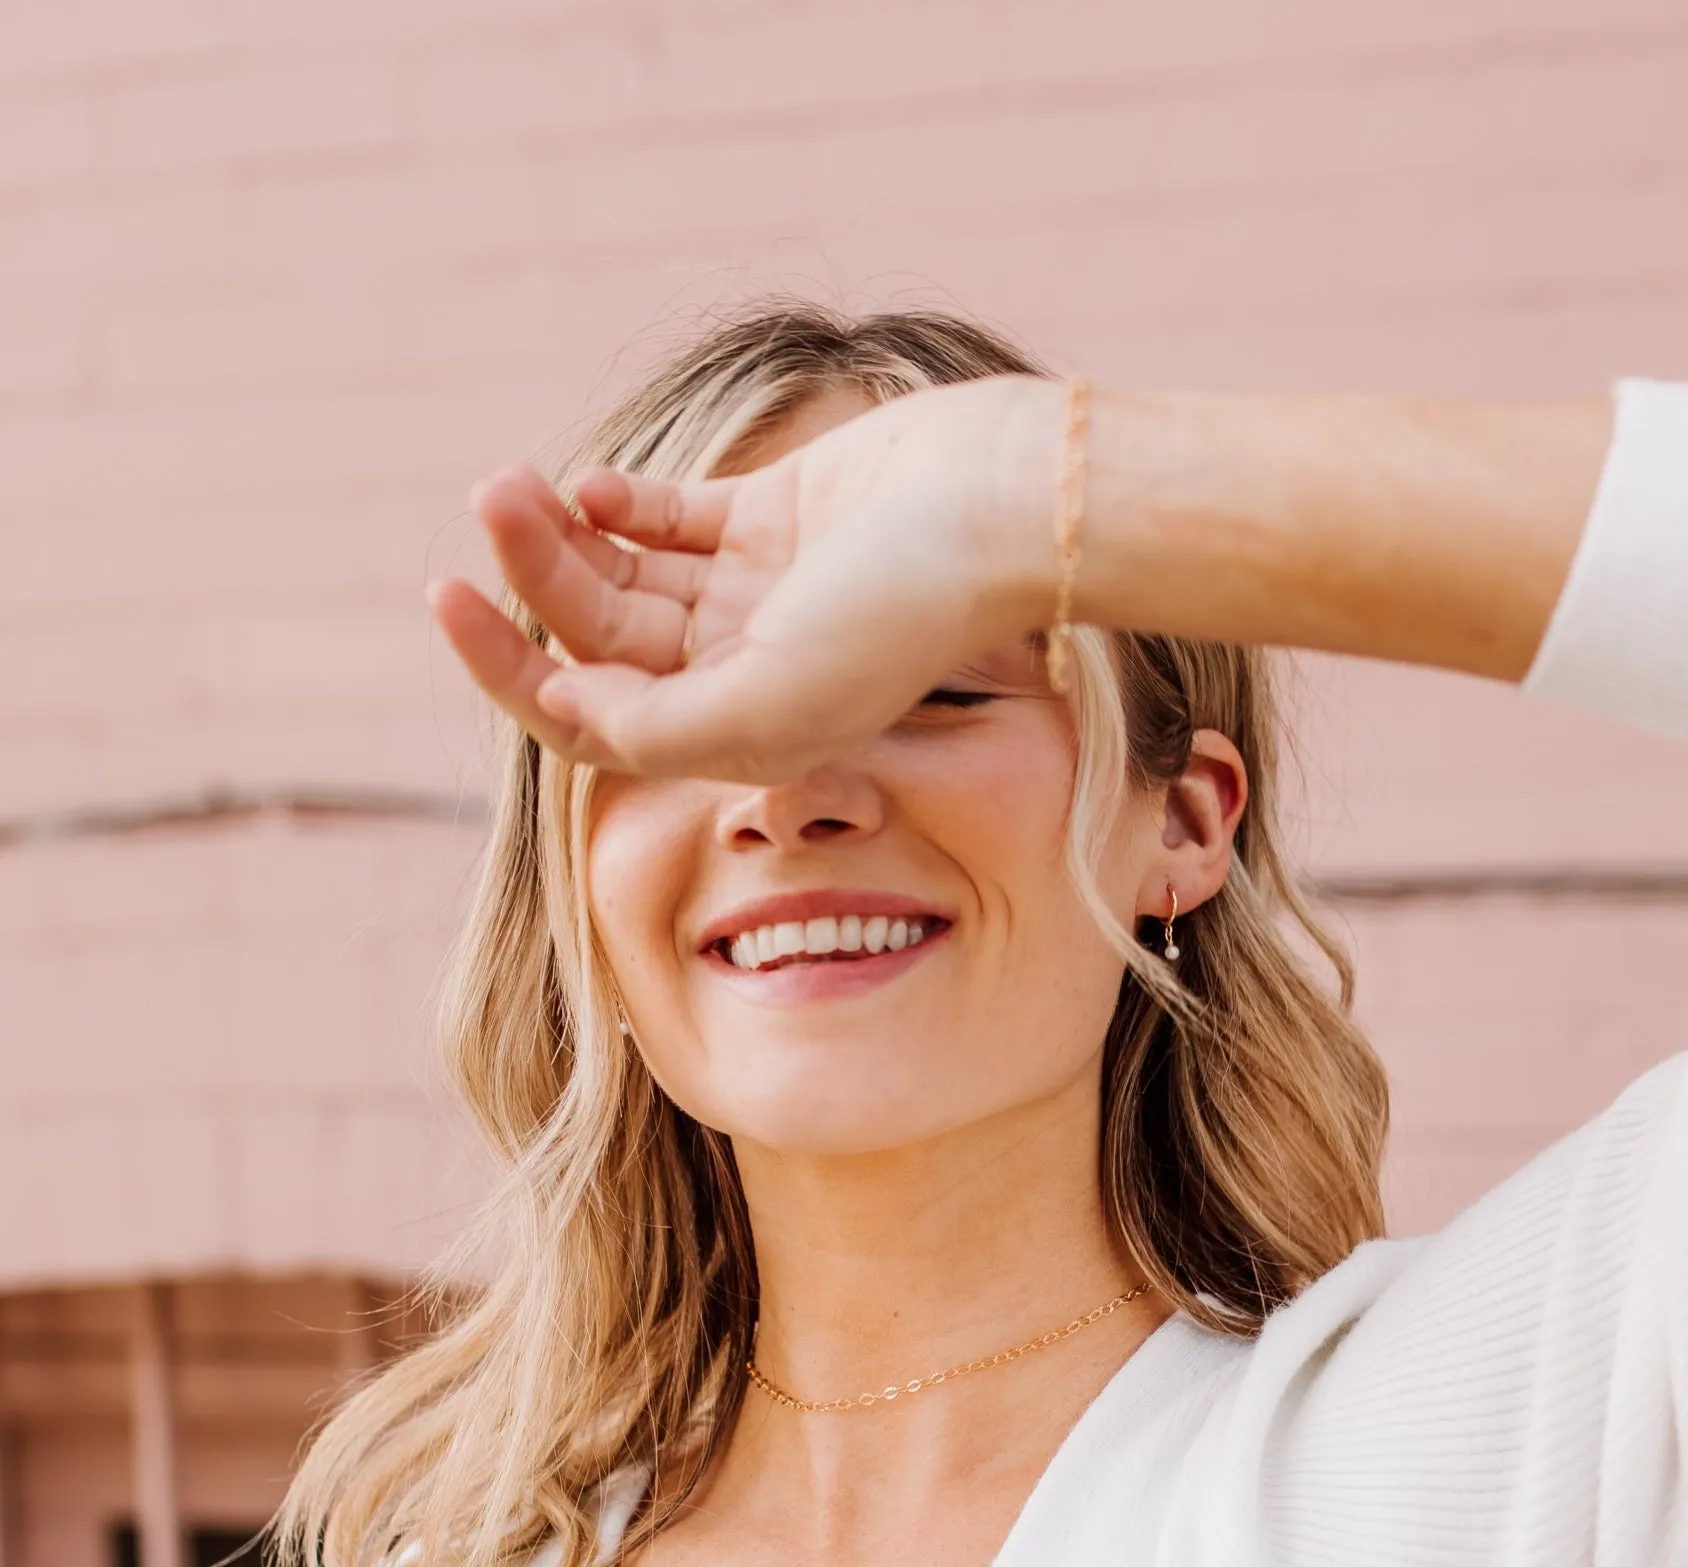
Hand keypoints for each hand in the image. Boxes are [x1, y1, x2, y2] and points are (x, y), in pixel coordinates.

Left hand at [431, 376, 1061, 783]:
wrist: (1004, 508)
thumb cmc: (904, 610)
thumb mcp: (776, 699)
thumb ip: (663, 728)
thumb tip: (563, 706)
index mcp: (743, 733)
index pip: (595, 723)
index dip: (514, 674)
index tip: (454, 607)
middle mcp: (743, 672)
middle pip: (599, 642)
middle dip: (534, 580)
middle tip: (485, 503)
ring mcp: (757, 594)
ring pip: (626, 574)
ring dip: (563, 532)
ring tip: (513, 482)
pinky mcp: (774, 520)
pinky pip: (672, 520)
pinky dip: (621, 503)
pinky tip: (589, 484)